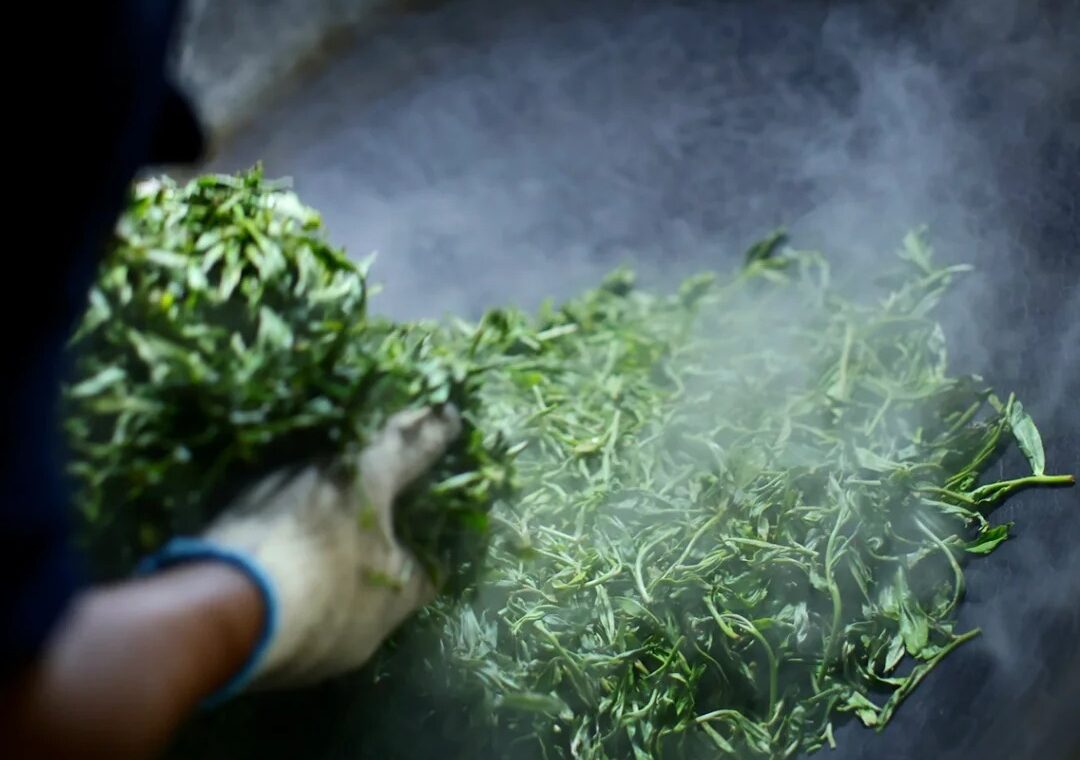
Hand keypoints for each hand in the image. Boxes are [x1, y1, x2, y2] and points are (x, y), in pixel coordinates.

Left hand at [142, 404, 461, 694]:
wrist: (224, 614)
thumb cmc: (328, 596)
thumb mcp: (390, 600)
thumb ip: (416, 579)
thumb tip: (430, 569)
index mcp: (366, 474)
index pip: (411, 444)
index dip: (434, 430)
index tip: (449, 411)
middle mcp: (318, 463)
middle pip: (359, 446)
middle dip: (384, 442)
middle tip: (406, 431)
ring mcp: (270, 483)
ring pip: (317, 474)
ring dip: (336, 481)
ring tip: (353, 492)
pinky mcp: (234, 511)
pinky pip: (284, 503)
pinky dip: (302, 511)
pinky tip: (303, 528)